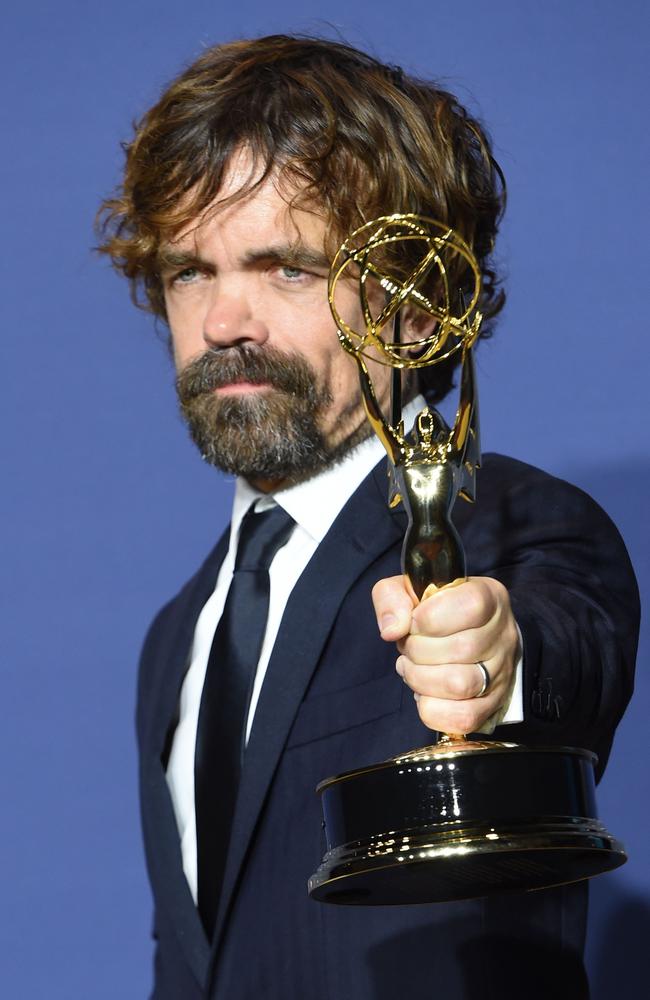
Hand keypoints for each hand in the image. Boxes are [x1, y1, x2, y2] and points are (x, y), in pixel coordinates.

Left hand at [372, 576, 520, 734]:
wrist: (465, 633)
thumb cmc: (434, 609)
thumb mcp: (408, 589)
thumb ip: (391, 597)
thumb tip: (392, 630)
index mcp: (488, 597)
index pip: (470, 605)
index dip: (428, 618)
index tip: (413, 622)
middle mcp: (502, 634)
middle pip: (461, 649)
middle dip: (417, 651)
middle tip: (408, 648)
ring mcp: (501, 672)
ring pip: (460, 685)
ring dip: (421, 679)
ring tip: (412, 668)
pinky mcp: (493, 703)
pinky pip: (464, 718)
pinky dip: (432, 709)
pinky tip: (423, 693)